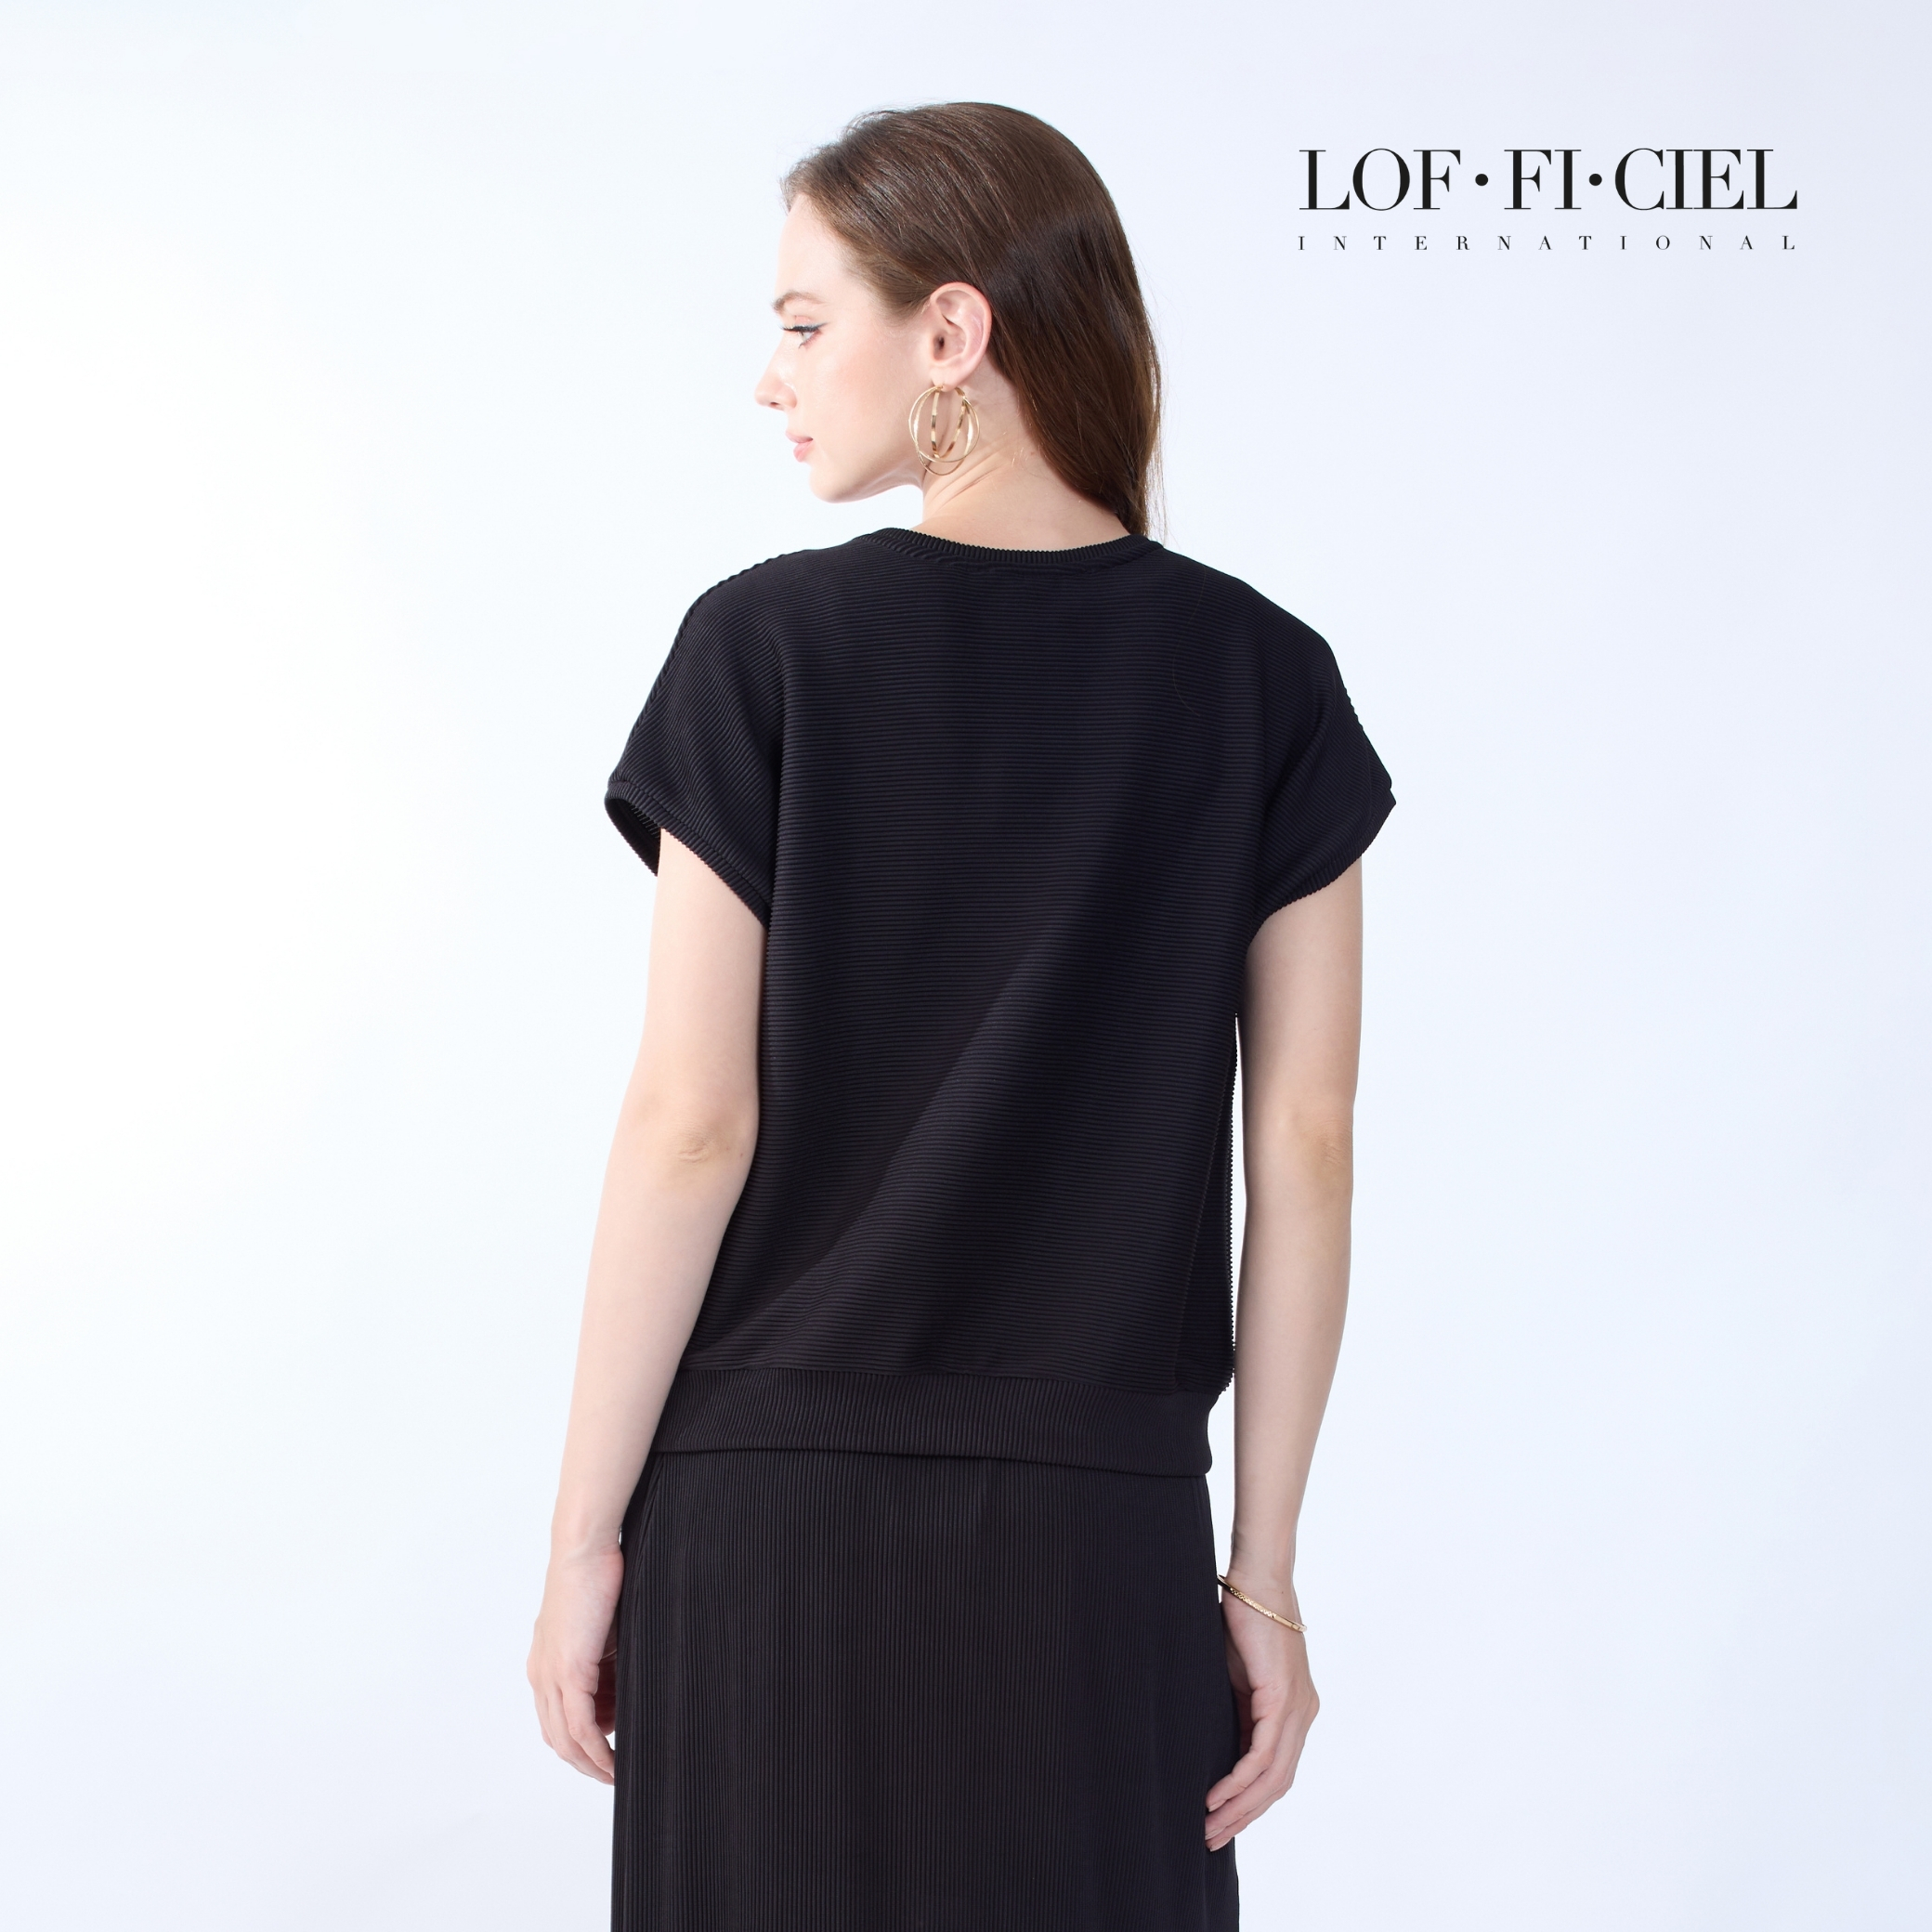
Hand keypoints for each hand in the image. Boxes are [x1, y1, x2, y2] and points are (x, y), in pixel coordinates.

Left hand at [527, 1544, 623, 1782]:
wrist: (583, 1548)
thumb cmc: (597, 1576)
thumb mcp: (604, 1629)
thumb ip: (608, 1660)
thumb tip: (627, 1685)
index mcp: (547, 1663)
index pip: (559, 1718)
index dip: (583, 1742)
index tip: (611, 1750)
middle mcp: (542, 1674)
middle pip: (558, 1738)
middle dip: (585, 1763)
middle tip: (614, 1773)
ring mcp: (552, 1675)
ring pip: (566, 1740)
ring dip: (591, 1763)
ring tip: (618, 1772)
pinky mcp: (568, 1671)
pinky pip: (579, 1726)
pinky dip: (595, 1751)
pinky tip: (613, 1762)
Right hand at [1204, 1584, 1318, 1850]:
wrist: (1255, 1580)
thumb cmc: (1241, 1621)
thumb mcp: (1237, 1679)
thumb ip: (1238, 1712)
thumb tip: (1218, 1748)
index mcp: (1294, 1711)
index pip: (1277, 1772)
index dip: (1251, 1803)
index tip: (1222, 1823)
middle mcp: (1303, 1715)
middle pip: (1278, 1785)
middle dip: (1244, 1817)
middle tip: (1211, 1839)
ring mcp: (1297, 1709)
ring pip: (1272, 1778)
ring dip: (1239, 1808)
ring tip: (1209, 1827)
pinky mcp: (1282, 1699)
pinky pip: (1262, 1755)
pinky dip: (1239, 1781)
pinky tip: (1216, 1797)